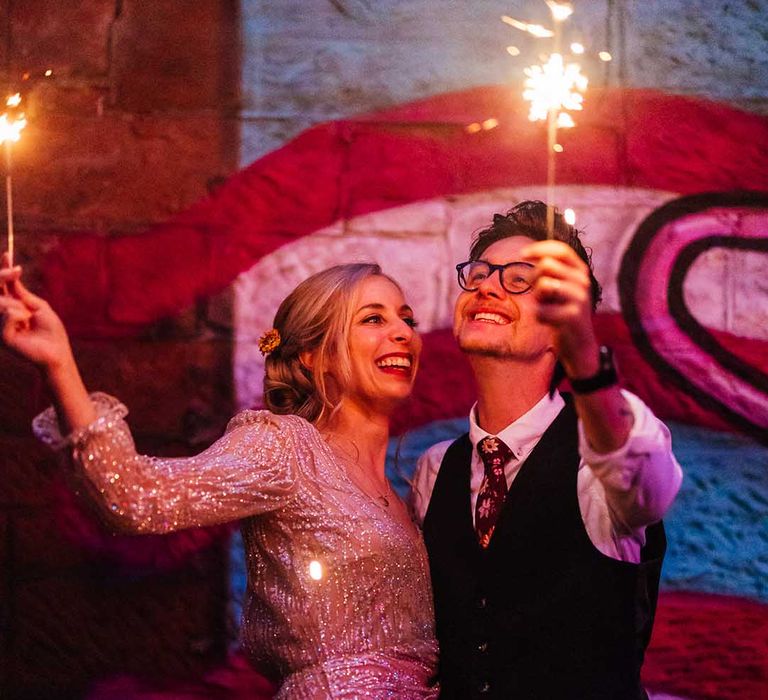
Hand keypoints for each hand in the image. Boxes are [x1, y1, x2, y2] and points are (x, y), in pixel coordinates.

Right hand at [0, 253, 73, 369]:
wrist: (58, 351)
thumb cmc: (51, 331)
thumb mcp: (38, 306)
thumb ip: (21, 292)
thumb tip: (13, 272)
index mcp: (10, 307)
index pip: (1, 287)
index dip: (3, 271)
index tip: (7, 254)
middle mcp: (2, 315)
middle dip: (2, 277)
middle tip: (16, 270)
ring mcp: (0, 326)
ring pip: (0, 303)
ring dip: (17, 305)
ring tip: (28, 316)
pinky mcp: (2, 337)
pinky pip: (6, 315)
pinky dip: (19, 315)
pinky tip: (26, 324)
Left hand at [520, 240, 599, 378]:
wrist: (578, 345)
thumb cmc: (563, 313)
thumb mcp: (560, 288)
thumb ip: (549, 272)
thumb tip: (526, 252)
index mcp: (580, 271)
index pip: (561, 250)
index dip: (540, 249)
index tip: (523, 253)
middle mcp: (583, 281)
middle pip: (546, 265)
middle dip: (534, 278)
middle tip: (539, 295)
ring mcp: (580, 298)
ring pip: (544, 285)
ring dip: (537, 298)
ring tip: (546, 307)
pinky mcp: (573, 316)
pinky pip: (541, 310)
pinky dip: (539, 317)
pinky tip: (549, 322)